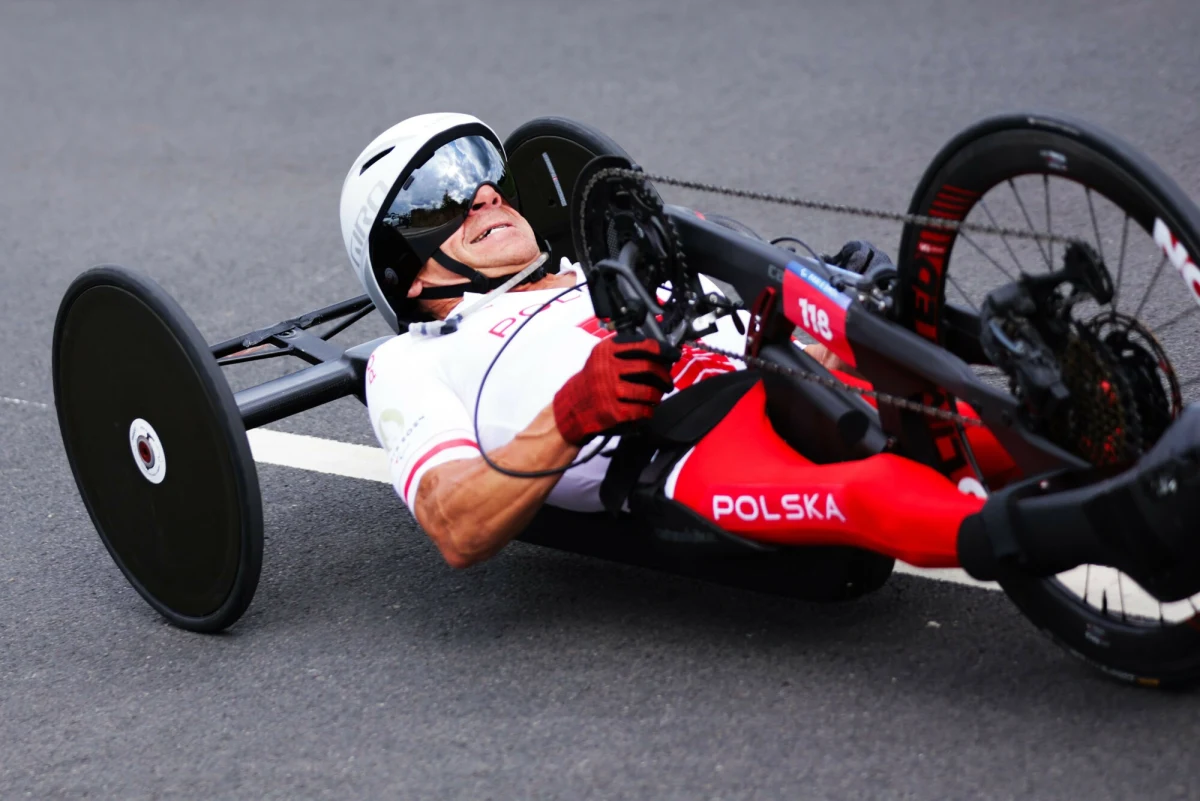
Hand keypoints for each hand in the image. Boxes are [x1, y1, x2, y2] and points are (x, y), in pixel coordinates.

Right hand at [553, 333, 679, 444]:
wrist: (569, 409)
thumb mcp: (600, 359)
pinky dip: (649, 411)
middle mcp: (607, 369)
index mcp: (605, 352)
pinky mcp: (614, 412)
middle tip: (668, 381)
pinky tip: (647, 409)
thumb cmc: (590, 383)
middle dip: (664, 376)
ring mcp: (610, 391)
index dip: (663, 350)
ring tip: (657, 396)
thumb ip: (623, 353)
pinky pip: (642, 410)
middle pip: (649, 367)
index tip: (672, 354)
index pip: (642, 345)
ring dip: (658, 395)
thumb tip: (659, 355)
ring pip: (649, 391)